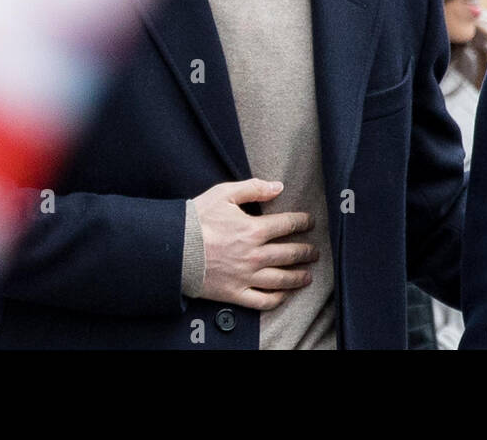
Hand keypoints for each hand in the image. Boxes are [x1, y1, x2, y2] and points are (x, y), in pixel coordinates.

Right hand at [192, 178, 318, 309]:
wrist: (172, 249)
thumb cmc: (196, 220)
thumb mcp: (223, 194)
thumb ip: (253, 189)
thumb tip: (278, 186)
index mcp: (254, 230)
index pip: (288, 224)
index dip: (303, 222)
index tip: (310, 222)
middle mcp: (255, 255)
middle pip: (290, 254)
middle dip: (306, 252)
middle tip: (314, 251)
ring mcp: (246, 276)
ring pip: (281, 279)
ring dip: (298, 277)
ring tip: (308, 275)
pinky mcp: (235, 293)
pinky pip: (262, 301)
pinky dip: (277, 299)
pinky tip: (283, 295)